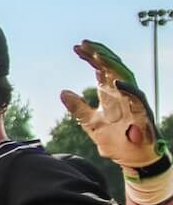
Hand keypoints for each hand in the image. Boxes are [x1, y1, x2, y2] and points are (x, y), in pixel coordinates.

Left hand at [62, 40, 165, 171]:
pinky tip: (113, 80)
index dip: (91, 57)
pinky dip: (126, 87)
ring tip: (95, 54)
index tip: (77, 48)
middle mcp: (122, 93)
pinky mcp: (142, 112)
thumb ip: (78, 108)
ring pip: (124, 75)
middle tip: (83, 44)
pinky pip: (136, 96)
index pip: (101, 69)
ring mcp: (133, 101)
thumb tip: (63, 92)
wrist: (131, 159)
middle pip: (111, 67)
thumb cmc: (115, 140)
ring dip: (111, 64)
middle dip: (98, 54)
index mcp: (110, 94)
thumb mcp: (90, 123)